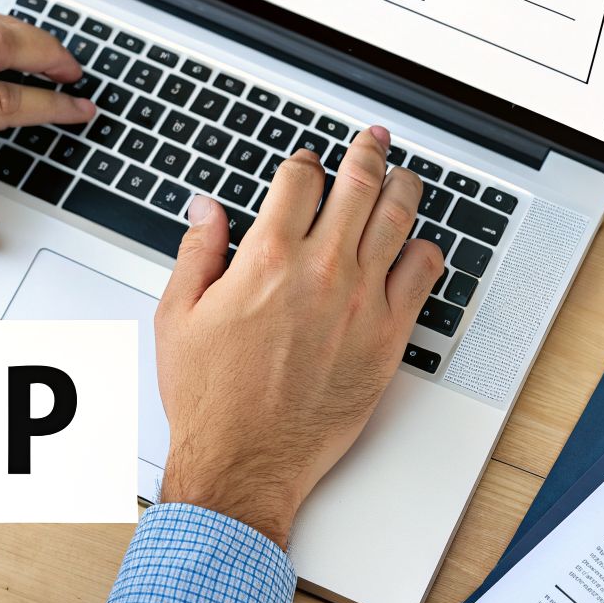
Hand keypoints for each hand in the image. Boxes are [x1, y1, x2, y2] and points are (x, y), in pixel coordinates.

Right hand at [153, 128, 444, 546]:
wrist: (244, 461)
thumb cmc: (210, 399)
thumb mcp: (179, 316)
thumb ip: (198, 252)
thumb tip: (207, 210)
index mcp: (267, 260)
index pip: (300, 181)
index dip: (305, 163)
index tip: (307, 164)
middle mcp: (321, 273)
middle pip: (359, 186)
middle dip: (367, 154)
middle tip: (373, 141)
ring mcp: (361, 304)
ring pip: (398, 220)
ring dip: (403, 188)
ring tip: (404, 177)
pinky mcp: (387, 339)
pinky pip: (423, 275)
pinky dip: (424, 250)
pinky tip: (418, 244)